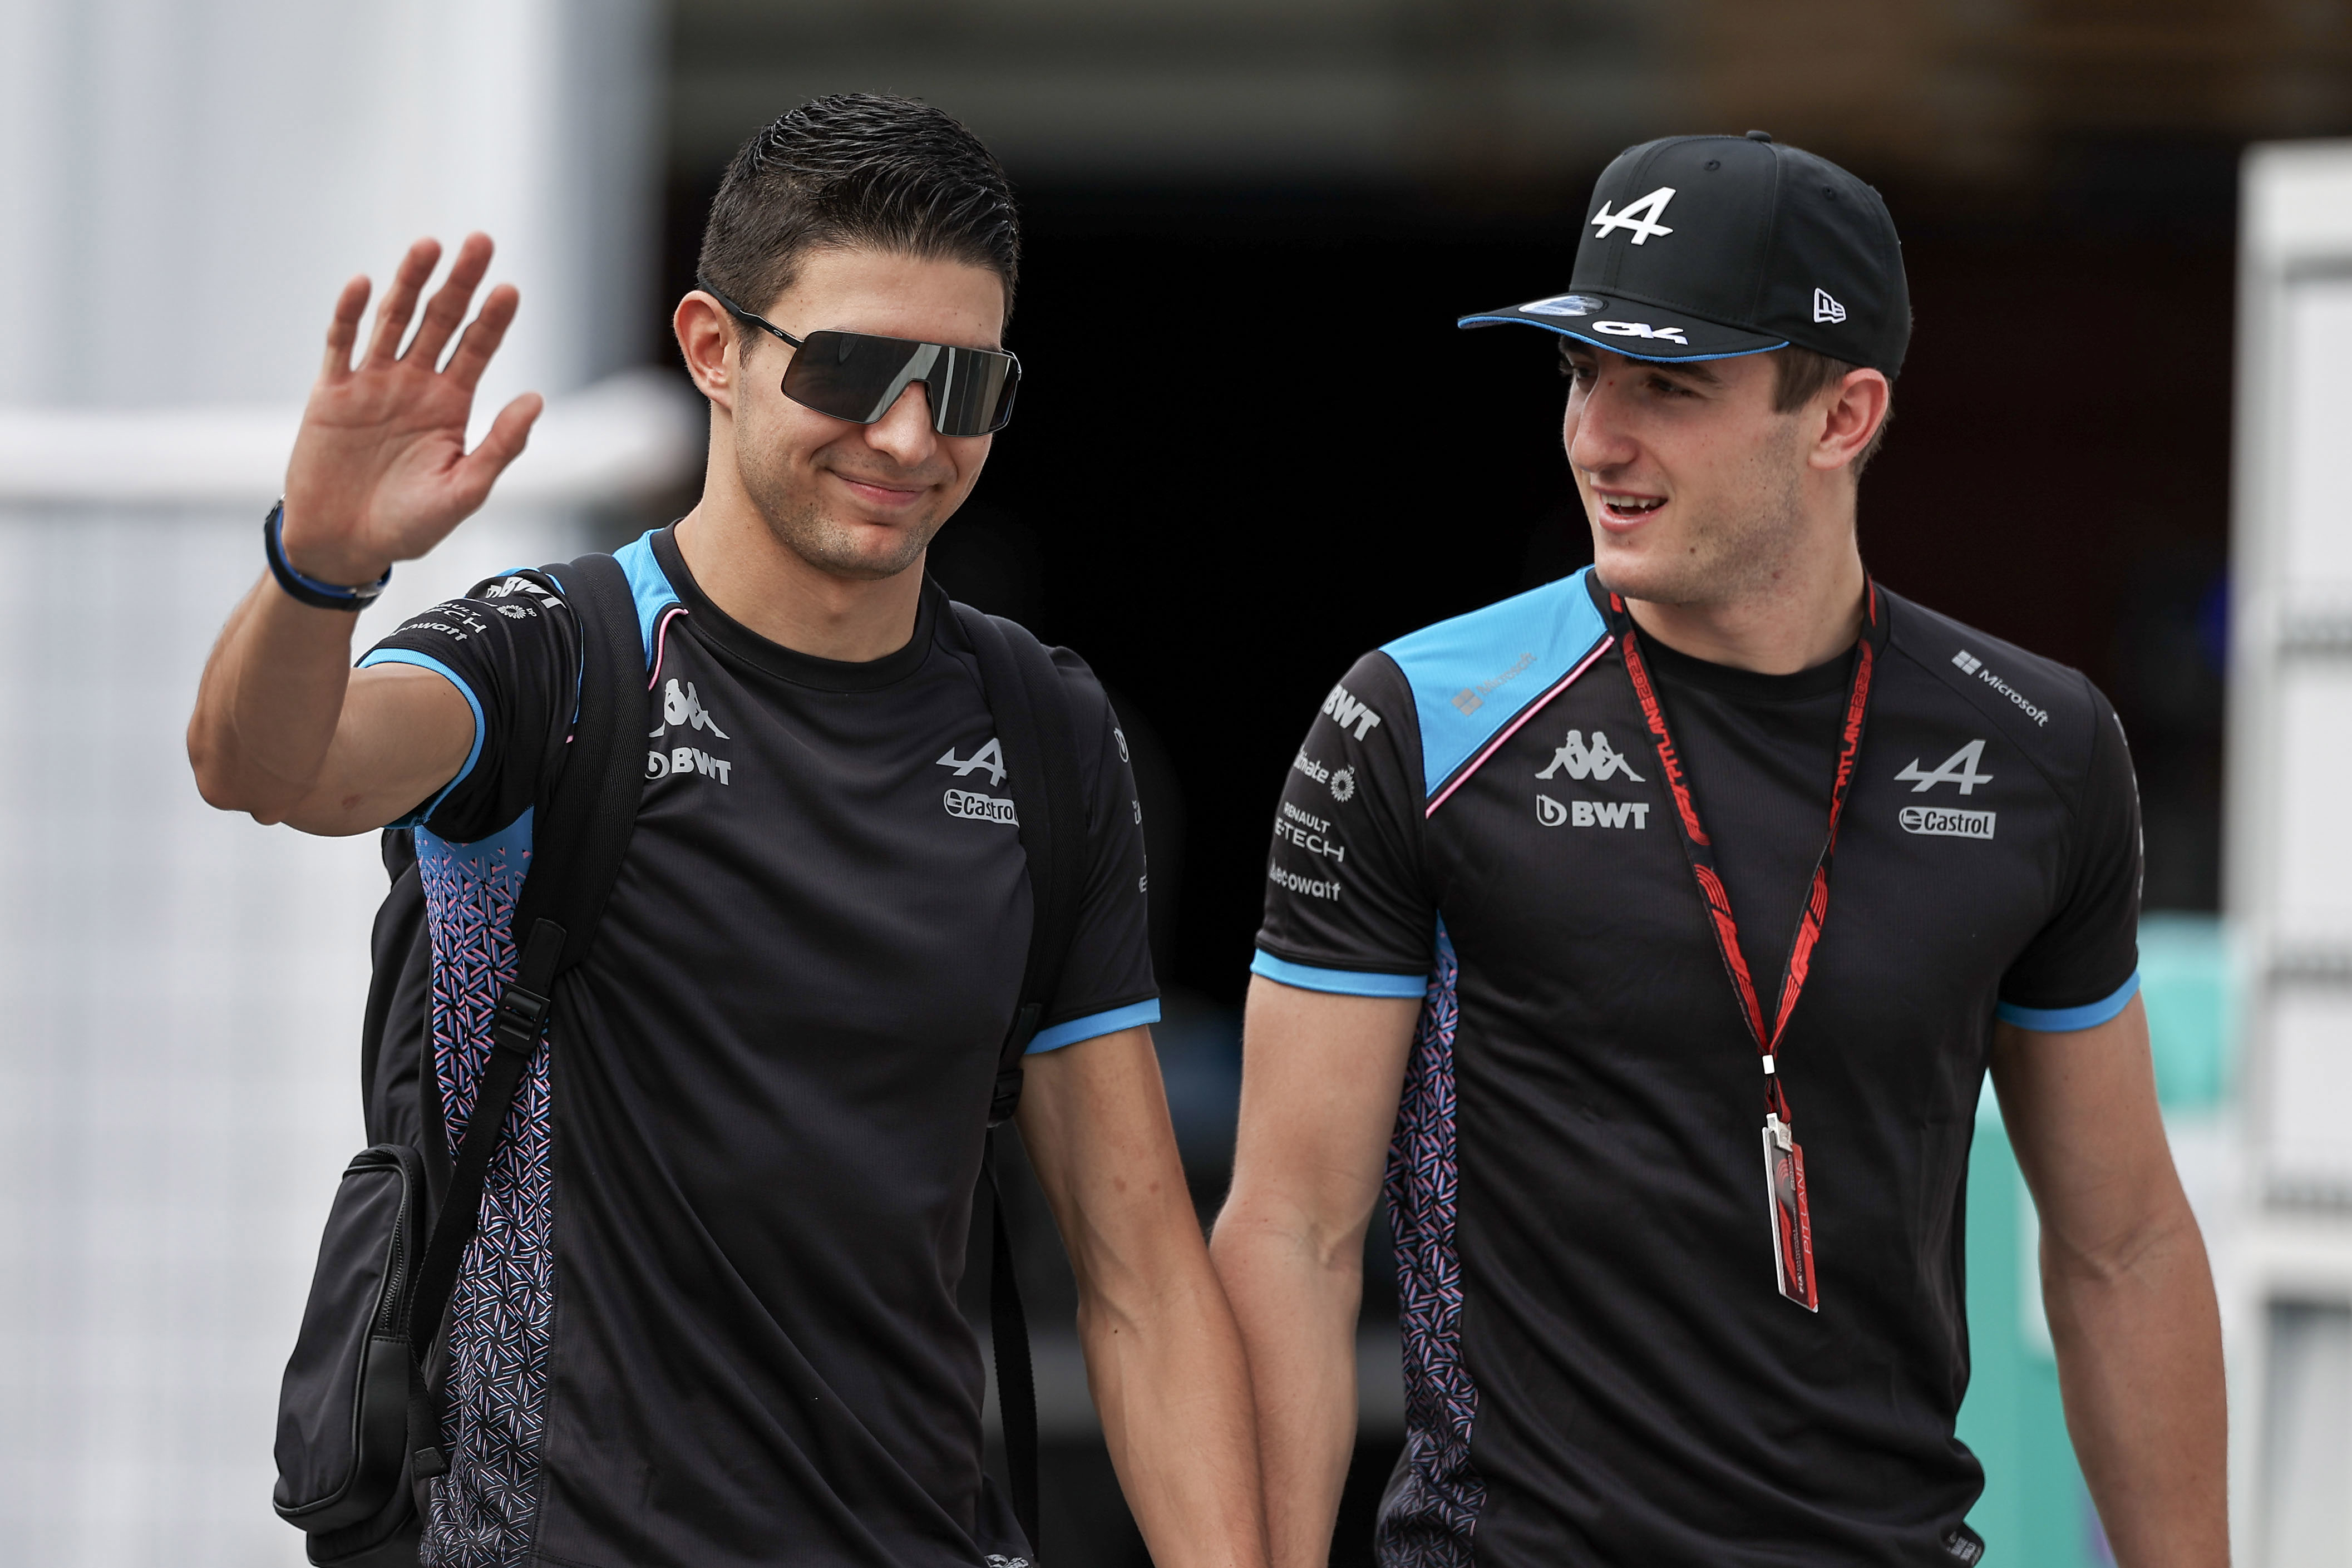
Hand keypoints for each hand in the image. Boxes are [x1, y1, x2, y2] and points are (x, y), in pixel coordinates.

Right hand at [280, 234, 543, 584]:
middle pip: (439, 321)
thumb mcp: (465, 491)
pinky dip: (350, 315)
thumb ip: (500, 446)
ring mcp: (371, 384)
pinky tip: (363, 284)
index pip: (477, 349)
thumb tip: (537, 399)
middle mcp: (413, 384)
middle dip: (459, 282)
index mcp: (450, 404)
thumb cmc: (409, 526)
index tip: (511, 288)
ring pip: (392, 320)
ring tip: (429, 246)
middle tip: (480, 241)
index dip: (493, 319)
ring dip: (409, 282)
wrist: (346, 546)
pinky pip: (340, 346)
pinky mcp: (330, 394)